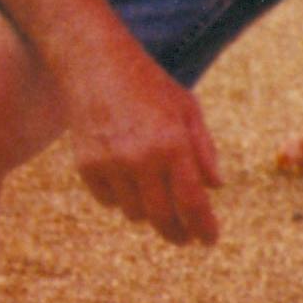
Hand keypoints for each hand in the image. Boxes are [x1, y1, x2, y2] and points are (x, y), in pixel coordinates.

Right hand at [54, 39, 223, 244]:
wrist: (93, 62)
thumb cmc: (147, 83)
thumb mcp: (187, 108)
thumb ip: (204, 149)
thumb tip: (215, 187)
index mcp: (172, 143)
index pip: (193, 203)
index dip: (204, 228)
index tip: (209, 240)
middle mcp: (141, 158)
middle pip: (163, 218)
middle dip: (178, 233)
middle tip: (185, 237)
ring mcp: (111, 163)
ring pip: (135, 213)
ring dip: (149, 213)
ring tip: (155, 199)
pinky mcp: (87, 165)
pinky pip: (109, 201)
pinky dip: (121, 198)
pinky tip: (127, 181)